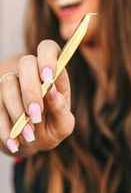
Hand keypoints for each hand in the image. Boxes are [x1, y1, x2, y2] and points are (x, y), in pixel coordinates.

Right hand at [0, 40, 74, 155]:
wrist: (32, 142)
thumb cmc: (53, 128)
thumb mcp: (63, 126)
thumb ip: (62, 111)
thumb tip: (52, 93)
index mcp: (53, 76)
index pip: (49, 50)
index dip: (47, 59)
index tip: (48, 79)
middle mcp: (32, 74)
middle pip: (26, 62)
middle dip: (30, 89)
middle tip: (35, 114)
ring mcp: (12, 84)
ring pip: (7, 83)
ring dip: (17, 110)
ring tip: (29, 135)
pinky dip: (5, 127)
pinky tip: (13, 143)